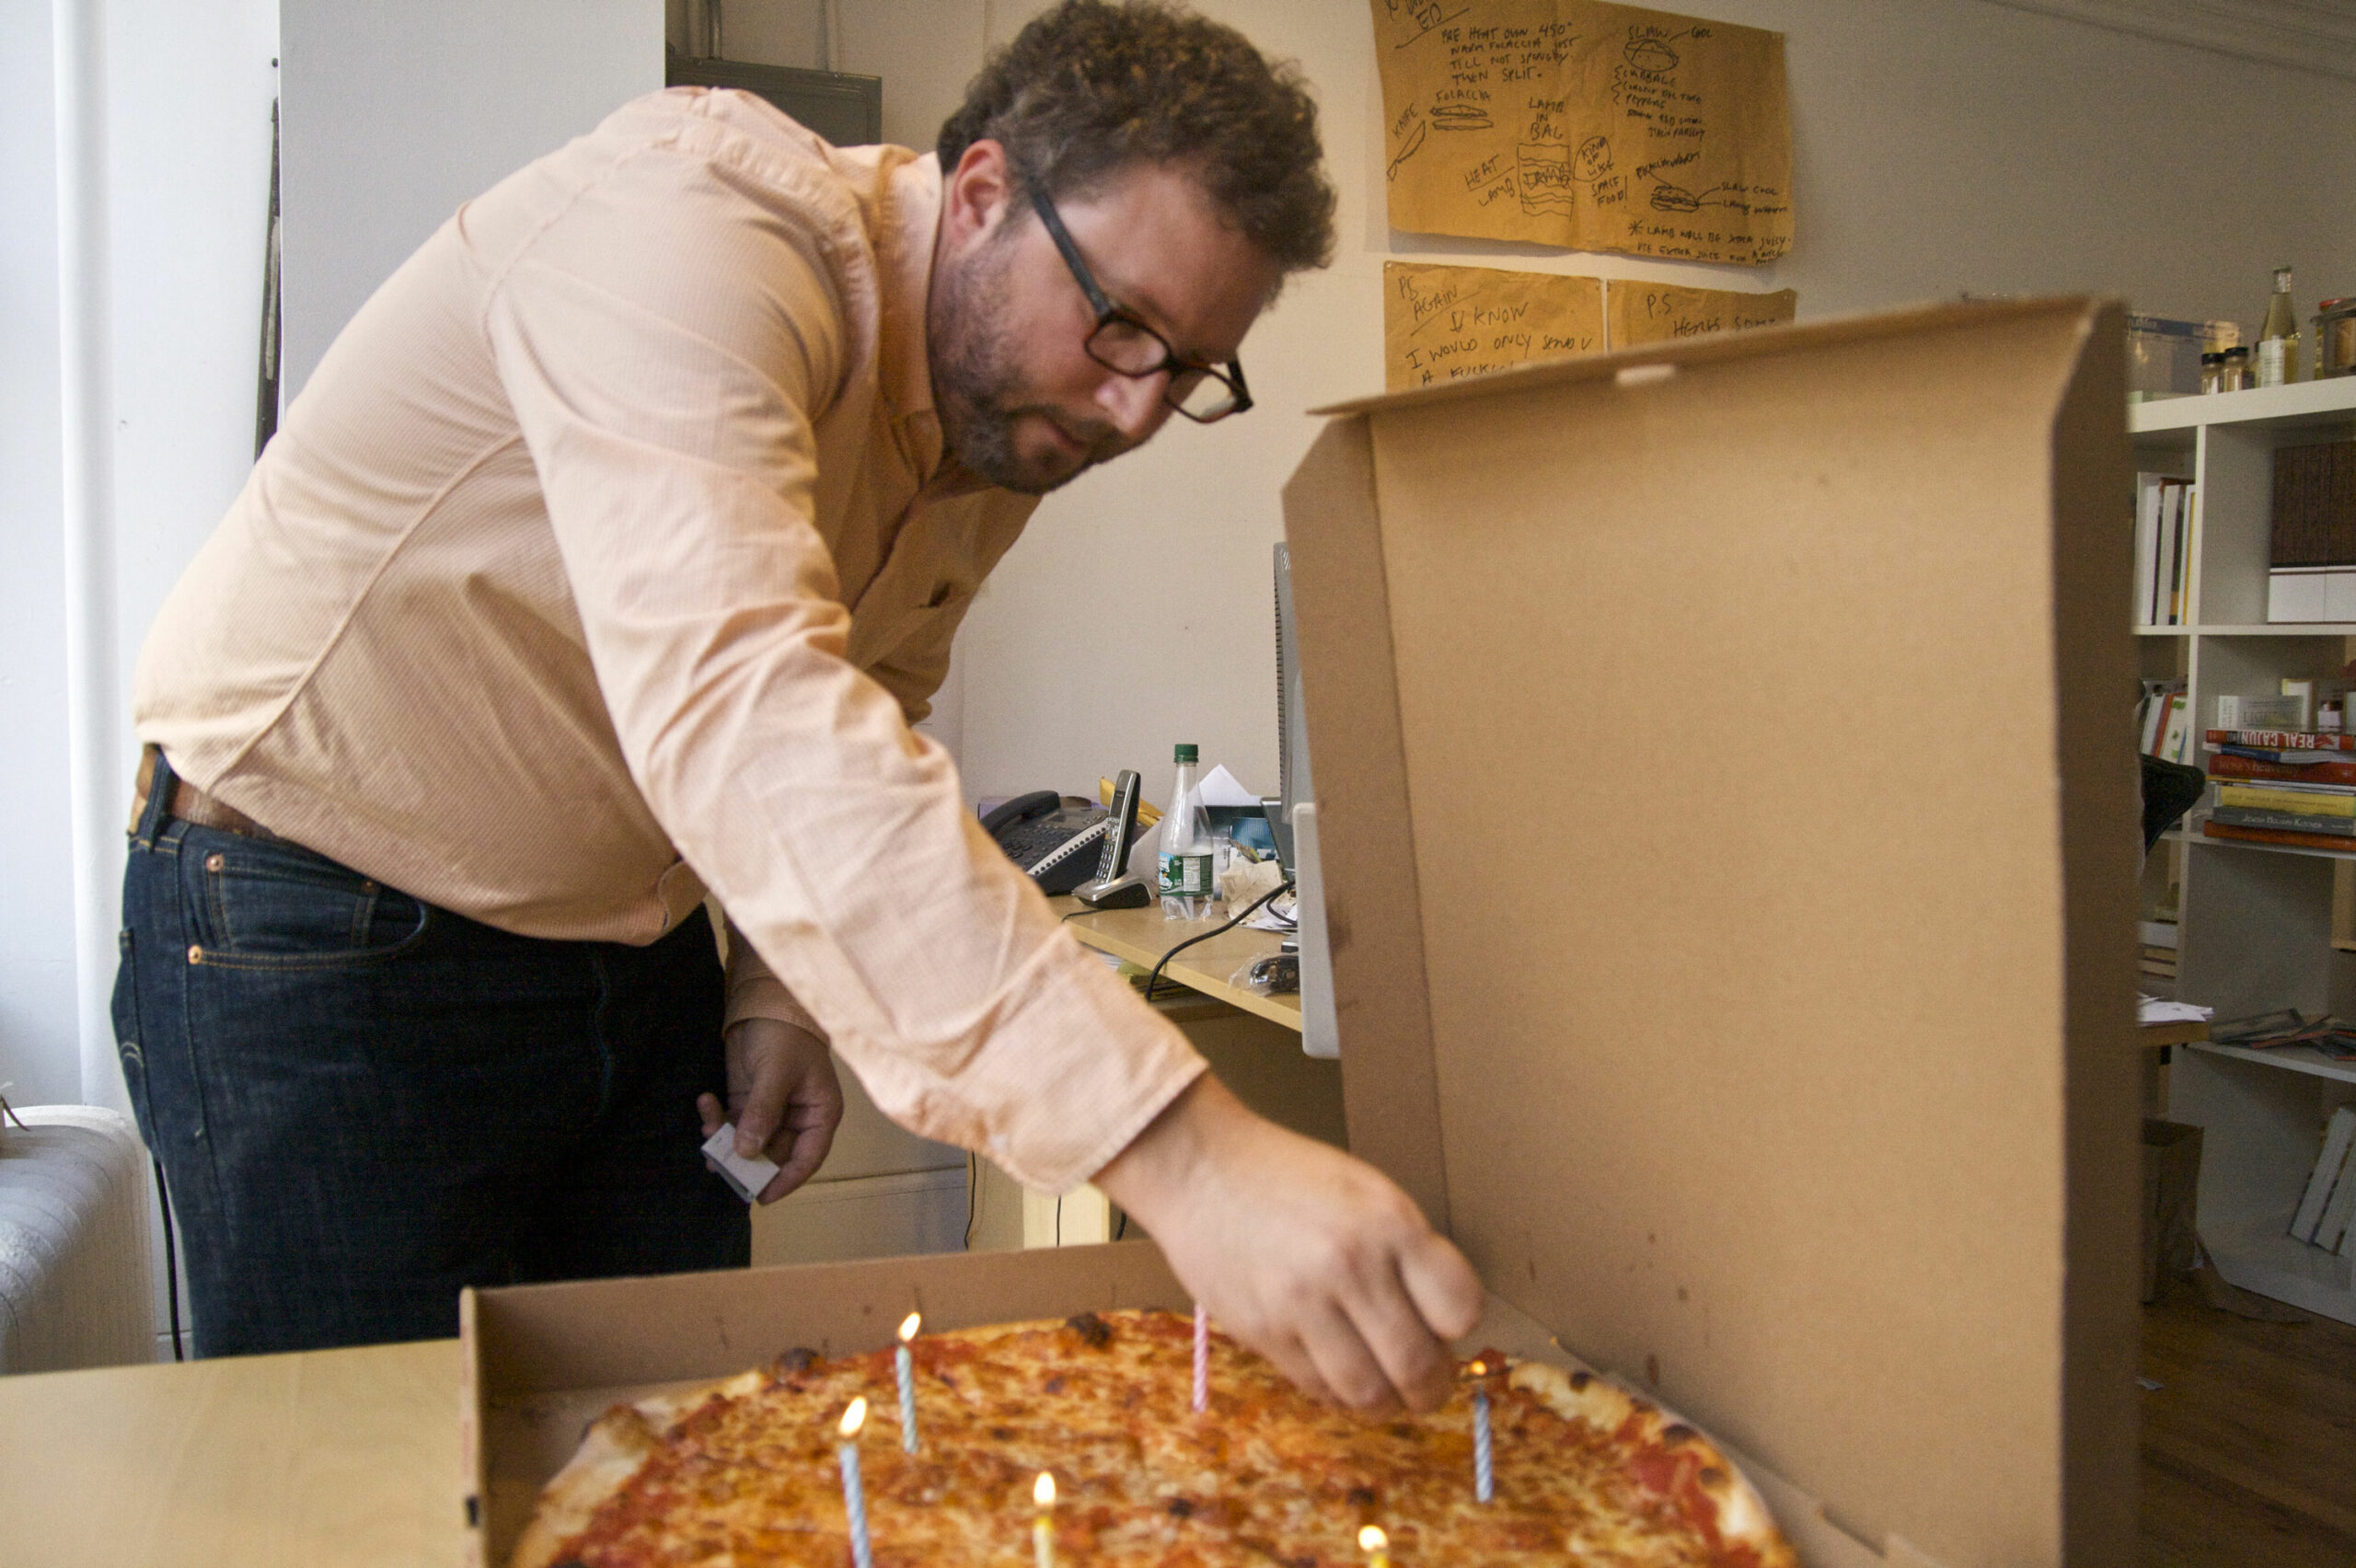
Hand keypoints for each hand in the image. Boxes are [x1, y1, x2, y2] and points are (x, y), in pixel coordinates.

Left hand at [697, 1018, 843, 1202]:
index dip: (786, 1180)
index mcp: (820, 1114)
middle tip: (721, 1166)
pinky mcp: (748, 1102)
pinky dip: (716, 1122)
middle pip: (774, 1156)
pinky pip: (732, 1124)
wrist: (765, 1002)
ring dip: (726, 1143)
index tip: (762, 1196)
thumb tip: (746, 1151)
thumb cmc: (785, 1034)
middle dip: (746, 1162)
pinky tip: (705, 1103)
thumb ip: (763, 1112)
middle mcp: (798, 1118)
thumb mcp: (776, 1072)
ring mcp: (772, 1112)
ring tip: (707, 1136)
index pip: (807, 1158)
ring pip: (749, 1143)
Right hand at [1094, 1076, 1481, 1412]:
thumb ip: (1407, 1253)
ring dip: (1389, 1404)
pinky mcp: (1264, 1332)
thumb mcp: (1367, 1192)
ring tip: (1390, 1393)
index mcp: (1389, 1222)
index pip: (1460, 1307)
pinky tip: (1343, 1378)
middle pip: (1417, 1363)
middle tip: (1428, 1385)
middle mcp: (1351, 1265)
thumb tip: (1441, 1326)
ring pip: (1368, 1391)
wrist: (1202, 1169)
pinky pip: (1318, 1388)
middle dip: (1432, 1387)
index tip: (1448, 1329)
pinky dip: (1341, 1396)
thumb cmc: (1290, 1177)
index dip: (1460, 1326)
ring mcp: (1303, 1303)